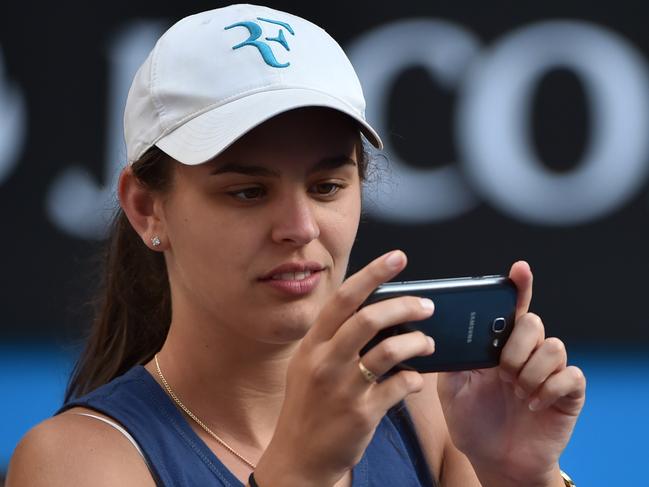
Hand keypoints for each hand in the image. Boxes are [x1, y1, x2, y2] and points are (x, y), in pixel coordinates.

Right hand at [254, 251, 435, 486]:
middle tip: (427, 305)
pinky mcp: (362, 413)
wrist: (299, 457)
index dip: (372, 274)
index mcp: (312, 345)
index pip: (343, 299)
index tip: (397, 258)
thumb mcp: (308, 366)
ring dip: (418, 342)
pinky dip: (414, 379)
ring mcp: (342, 388)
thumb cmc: (307, 408)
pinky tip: (416, 380)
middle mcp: (324, 362)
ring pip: (390, 350)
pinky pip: (399, 386)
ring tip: (428, 343)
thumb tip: (373, 314)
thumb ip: (332, 340)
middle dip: (405, 305)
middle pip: (369, 318)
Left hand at [437, 261, 585, 486]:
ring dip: (529, 371)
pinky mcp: (568, 392)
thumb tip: (444, 331)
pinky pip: (569, 375)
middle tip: (501, 373)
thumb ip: (453, 357)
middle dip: (515, 347)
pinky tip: (532, 404)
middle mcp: (527, 352)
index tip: (519, 269)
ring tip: (516, 391)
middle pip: (533, 322)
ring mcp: (549, 371)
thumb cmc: (473, 421)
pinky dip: (548, 390)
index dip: (519, 286)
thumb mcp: (451, 388)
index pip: (512, 308)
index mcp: (499, 346)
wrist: (496, 460)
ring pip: (553, 345)